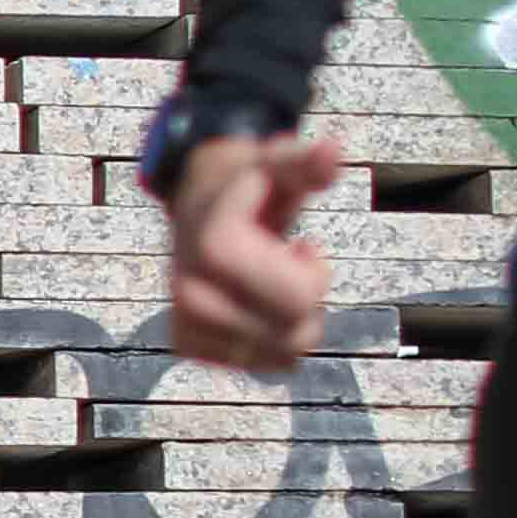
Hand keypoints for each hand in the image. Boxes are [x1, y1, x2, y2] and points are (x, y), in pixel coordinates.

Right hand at [162, 128, 348, 374]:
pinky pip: (256, 365)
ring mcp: (185, 321)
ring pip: (279, 358)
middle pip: (293, 336)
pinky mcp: (184, 343)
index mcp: (214, 248)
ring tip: (272, 284)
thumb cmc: (250, 184)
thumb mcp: (279, 165)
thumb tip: (332, 153)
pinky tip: (254, 305)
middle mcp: (190, 293)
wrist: (197, 203)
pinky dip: (268, 341)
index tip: (302, 245)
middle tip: (291, 267)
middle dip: (309, 303)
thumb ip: (306, 163)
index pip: (299, 300)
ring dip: (291, 324)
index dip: (315, 273)